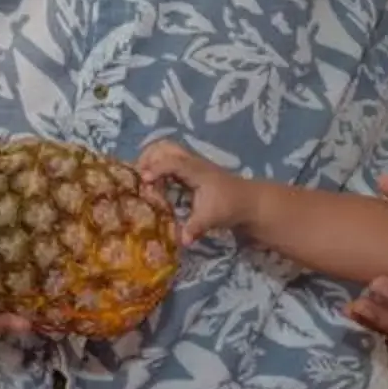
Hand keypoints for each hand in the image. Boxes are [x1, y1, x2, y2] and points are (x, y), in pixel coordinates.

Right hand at [135, 140, 255, 245]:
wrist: (249, 201)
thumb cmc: (230, 206)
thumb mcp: (211, 218)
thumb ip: (194, 227)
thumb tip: (182, 241)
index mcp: (196, 170)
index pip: (173, 162)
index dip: (157, 169)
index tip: (145, 181)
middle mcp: (192, 162)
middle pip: (164, 146)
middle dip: (148, 157)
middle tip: (138, 176)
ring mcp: (191, 164)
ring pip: (165, 150)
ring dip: (151, 160)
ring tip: (143, 179)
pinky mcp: (190, 170)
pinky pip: (168, 160)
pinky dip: (157, 166)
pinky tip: (154, 183)